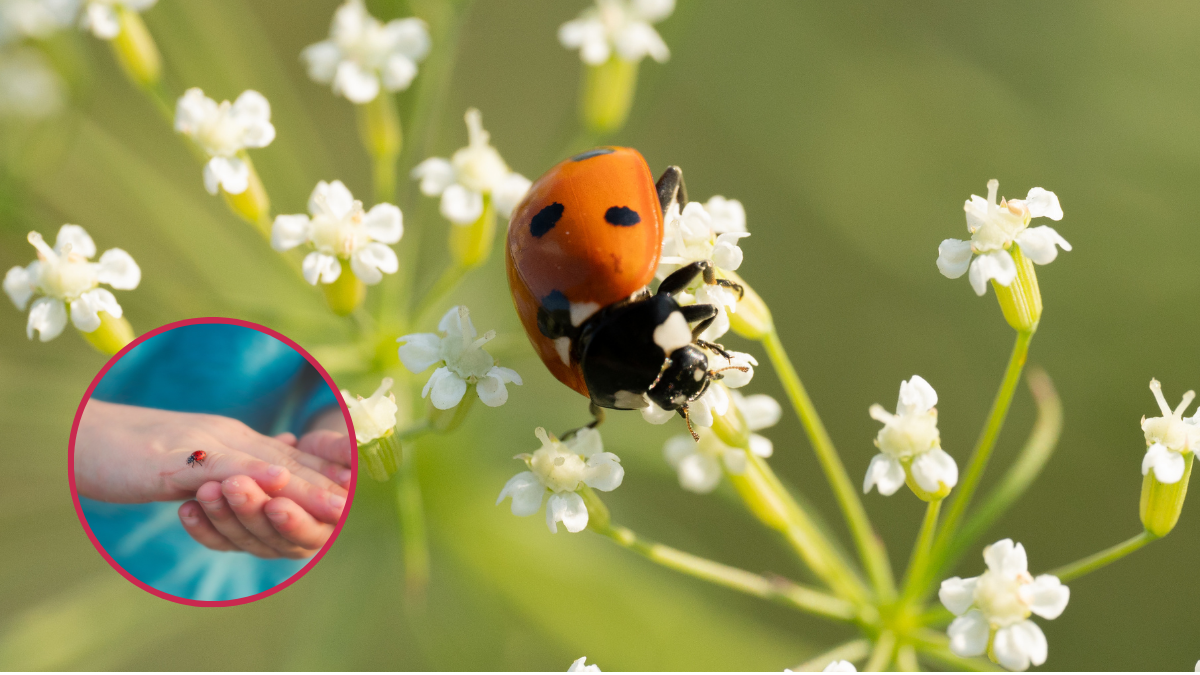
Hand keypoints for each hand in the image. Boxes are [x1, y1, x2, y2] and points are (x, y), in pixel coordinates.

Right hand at [75, 400, 347, 524]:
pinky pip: (215, 468)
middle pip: (287, 463)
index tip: (368, 484)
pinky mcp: (173, 461)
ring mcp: (202, 448)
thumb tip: (281, 463)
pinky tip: (270, 482)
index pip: (291, 459)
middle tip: (369, 500)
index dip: (329, 472)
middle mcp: (227, 440)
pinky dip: (245, 474)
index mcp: (236, 443)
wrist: (84, 437)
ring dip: (300, 487)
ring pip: (260, 468)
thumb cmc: (139, 453)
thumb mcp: (198, 457)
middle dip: (328, 484)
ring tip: (337, 503)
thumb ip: (240, 458)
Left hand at [178, 424, 353, 558]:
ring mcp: (265, 539)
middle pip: (273, 538)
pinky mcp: (239, 535)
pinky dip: (203, 527)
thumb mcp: (339, 448)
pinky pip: (219, 541)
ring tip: (206, 489)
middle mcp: (297, 539)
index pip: (312, 532)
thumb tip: (351, 449)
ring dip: (224, 516)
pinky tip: (186, 510)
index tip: (277, 504)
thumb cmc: (329, 452)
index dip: (295, 520)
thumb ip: (344, 452)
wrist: (303, 457)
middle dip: (252, 511)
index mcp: (329, 524)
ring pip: (242, 539)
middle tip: (234, 485)